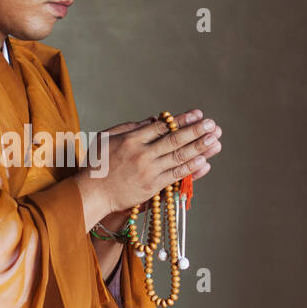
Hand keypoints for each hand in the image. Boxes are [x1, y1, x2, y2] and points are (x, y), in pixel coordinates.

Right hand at [94, 108, 222, 214]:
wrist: (91, 193)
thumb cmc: (96, 164)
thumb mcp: (106, 138)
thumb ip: (129, 127)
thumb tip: (152, 119)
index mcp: (131, 139)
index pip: (162, 126)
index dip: (182, 120)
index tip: (197, 114)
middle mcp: (142, 153)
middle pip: (174, 139)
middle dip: (196, 131)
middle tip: (212, 124)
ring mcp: (148, 171)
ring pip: (178, 156)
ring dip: (199, 147)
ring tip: (215, 140)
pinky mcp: (151, 186)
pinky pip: (175, 175)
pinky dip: (190, 168)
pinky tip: (204, 161)